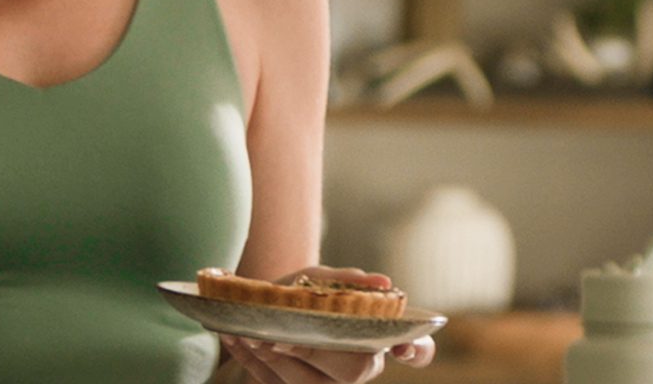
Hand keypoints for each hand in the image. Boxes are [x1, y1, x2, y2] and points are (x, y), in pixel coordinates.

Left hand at [218, 268, 434, 383]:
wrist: (256, 318)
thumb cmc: (295, 298)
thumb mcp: (314, 280)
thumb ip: (344, 280)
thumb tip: (381, 281)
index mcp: (373, 338)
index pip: (417, 349)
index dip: (417, 350)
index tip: (401, 347)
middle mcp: (359, 367)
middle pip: (353, 369)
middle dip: (312, 351)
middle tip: (278, 336)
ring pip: (310, 383)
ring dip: (275, 359)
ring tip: (250, 335)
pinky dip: (251, 363)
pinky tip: (235, 340)